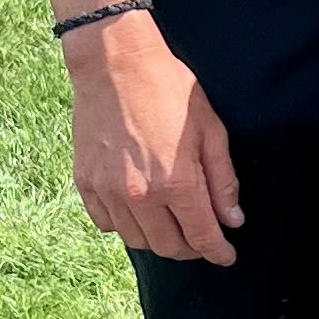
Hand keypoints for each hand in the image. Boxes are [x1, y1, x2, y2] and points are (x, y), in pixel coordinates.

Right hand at [66, 13, 243, 263]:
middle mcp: (140, 196)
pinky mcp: (86, 183)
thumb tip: (232, 220)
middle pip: (168, 247)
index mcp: (176, 183)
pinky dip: (126, 226)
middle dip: (190, 249)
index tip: (226, 256)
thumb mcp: (209, 129)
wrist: (114, 62)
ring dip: (158, 239)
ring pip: (136, 240)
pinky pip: (107, 223)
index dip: (217, 252)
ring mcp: (109, 192)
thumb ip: (222, 180)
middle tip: (201, 239)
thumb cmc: (168, 88)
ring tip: (172, 224)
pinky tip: (139, 211)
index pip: (201, 237)